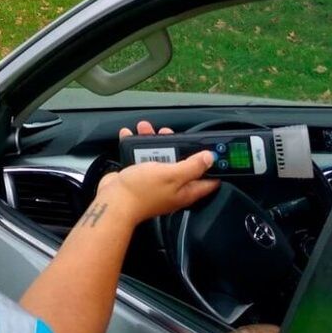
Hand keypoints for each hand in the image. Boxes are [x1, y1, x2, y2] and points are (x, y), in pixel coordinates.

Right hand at [93, 121, 218, 224]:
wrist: (112, 202)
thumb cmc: (141, 192)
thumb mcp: (172, 174)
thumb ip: (193, 166)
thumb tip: (210, 158)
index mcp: (185, 190)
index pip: (209, 178)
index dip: (216, 164)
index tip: (219, 150)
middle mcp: (173, 188)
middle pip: (183, 163)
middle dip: (180, 146)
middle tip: (174, 134)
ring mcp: (156, 183)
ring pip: (160, 158)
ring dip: (155, 143)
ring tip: (147, 130)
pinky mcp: (140, 179)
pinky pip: (142, 159)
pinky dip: (137, 147)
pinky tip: (131, 136)